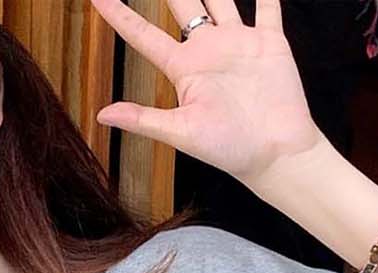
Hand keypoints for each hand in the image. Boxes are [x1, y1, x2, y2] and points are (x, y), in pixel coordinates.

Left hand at [88, 0, 323, 190]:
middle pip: (183, 5)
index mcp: (184, 69)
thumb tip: (102, 115)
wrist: (274, 153)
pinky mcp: (269, 42)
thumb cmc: (227, 148)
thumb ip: (144, 119)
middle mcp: (208, 51)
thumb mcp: (181, 133)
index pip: (145, 36)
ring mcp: (238, 42)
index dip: (121, 16)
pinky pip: (267, 6)